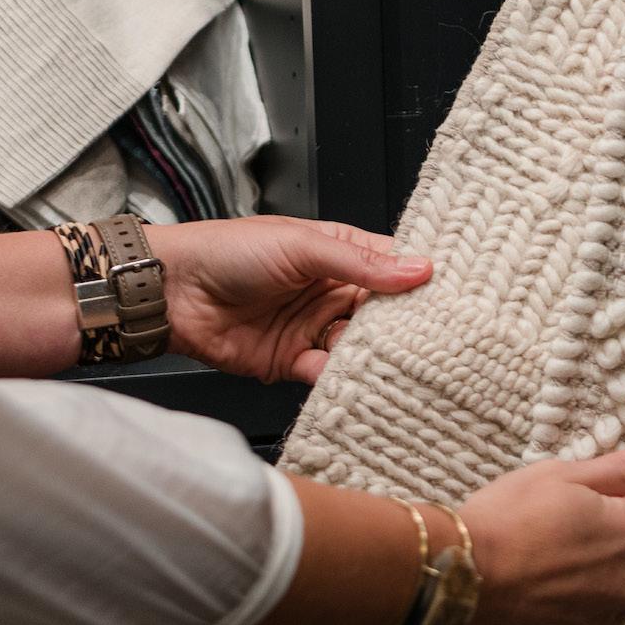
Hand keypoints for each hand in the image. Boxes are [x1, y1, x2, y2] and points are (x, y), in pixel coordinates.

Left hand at [149, 216, 431, 383]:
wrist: (170, 292)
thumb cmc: (227, 252)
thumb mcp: (301, 246)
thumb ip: (360, 263)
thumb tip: (419, 268)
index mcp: (337, 254)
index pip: (391, 267)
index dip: (420, 279)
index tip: (455, 294)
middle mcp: (330, 292)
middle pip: (383, 313)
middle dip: (405, 325)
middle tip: (439, 337)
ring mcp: (313, 328)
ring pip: (360, 346)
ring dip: (376, 354)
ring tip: (403, 361)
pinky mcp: (292, 361)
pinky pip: (329, 374)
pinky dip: (344, 379)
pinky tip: (360, 379)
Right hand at [453, 436, 624, 624]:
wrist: (451, 578)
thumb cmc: (504, 518)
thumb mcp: (562, 476)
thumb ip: (624, 468)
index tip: (594, 498)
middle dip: (622, 541)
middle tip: (569, 530)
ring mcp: (600, 624)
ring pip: (620, 596)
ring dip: (601, 581)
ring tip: (550, 565)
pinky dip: (574, 617)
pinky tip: (541, 599)